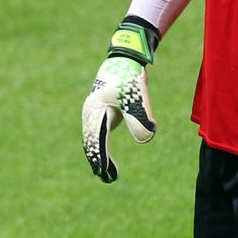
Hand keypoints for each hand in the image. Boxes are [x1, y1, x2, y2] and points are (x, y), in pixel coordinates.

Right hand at [81, 20, 158, 182]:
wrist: (126, 58)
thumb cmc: (130, 76)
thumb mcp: (137, 97)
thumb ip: (141, 118)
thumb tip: (146, 140)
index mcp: (95, 109)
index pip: (97, 138)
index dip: (100, 156)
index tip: (103, 173)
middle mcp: (91, 113)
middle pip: (91, 142)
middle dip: (98, 160)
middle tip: (107, 179)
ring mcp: (95, 112)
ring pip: (94, 140)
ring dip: (99, 156)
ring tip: (107, 175)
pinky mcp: (102, 112)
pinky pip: (99, 135)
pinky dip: (101, 148)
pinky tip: (106, 160)